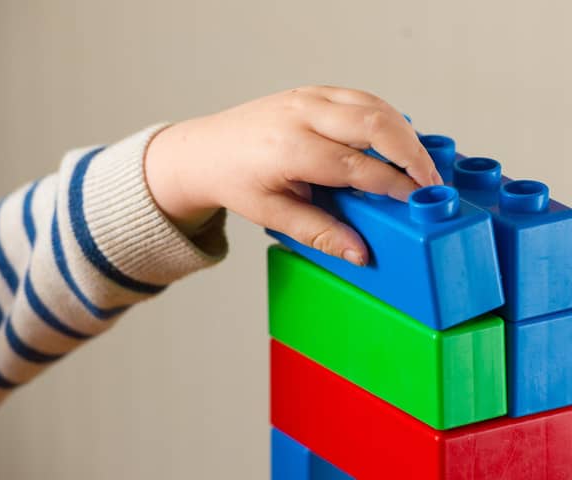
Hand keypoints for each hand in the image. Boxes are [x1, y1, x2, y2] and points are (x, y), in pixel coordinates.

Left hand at [144, 86, 440, 265]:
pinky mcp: (312, 91)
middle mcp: (302, 114)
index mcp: (290, 148)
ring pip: (374, 105)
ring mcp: (308, 96)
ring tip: (421, 165)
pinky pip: (360, 97)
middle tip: (432, 182)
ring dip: (404, 133)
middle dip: (412, 154)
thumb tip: (361, 253)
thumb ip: (320, 233)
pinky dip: (385, 117)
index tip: (418, 203)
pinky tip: (396, 140)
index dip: (394, 185)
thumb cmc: (235, 181)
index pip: (358, 166)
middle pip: (375, 125)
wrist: (205, 150)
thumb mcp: (273, 215)